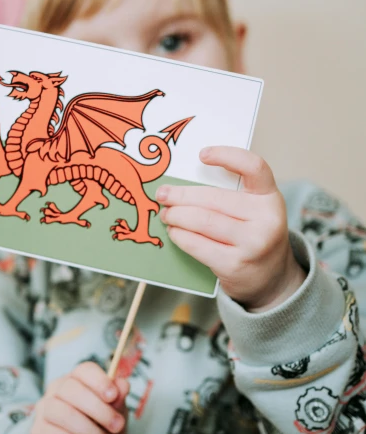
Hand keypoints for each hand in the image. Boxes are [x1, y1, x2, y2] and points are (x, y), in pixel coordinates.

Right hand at [31, 362, 129, 433]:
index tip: (113, 395)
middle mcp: (57, 390)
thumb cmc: (101, 429)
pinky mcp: (39, 433)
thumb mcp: (116, 415)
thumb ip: (118, 399)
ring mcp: (45, 410)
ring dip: (90, 431)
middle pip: (71, 389)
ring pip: (63, 413)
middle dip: (98, 409)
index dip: (99, 380)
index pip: (84, 370)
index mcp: (78, 379)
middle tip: (117, 426)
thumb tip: (123, 384)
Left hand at [157, 146, 305, 310]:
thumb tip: (181, 186)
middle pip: (213, 198)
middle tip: (163, 194)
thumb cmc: (252, 236)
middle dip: (181, 196)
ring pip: (202, 221)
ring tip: (166, 214)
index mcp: (270, 197)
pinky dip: (180, 236)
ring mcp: (252, 244)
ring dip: (176, 216)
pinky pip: (197, 245)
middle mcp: (266, 219)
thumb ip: (230, 196)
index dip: (227, 155)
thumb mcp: (253, 212)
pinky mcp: (234, 265)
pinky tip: (174, 232)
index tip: (202, 155)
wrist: (271, 278)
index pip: (254, 167)